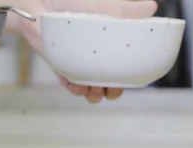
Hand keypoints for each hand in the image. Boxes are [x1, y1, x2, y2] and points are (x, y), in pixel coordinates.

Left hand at [8, 0, 157, 102]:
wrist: (41, 6)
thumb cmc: (72, 3)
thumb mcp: (103, 6)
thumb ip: (126, 10)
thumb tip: (152, 7)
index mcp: (109, 43)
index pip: (122, 68)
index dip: (126, 80)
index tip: (126, 84)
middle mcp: (95, 54)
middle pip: (107, 83)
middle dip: (110, 91)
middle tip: (108, 90)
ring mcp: (78, 61)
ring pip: (88, 87)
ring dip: (93, 94)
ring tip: (92, 90)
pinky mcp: (61, 64)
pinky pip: (68, 83)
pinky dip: (74, 88)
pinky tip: (77, 87)